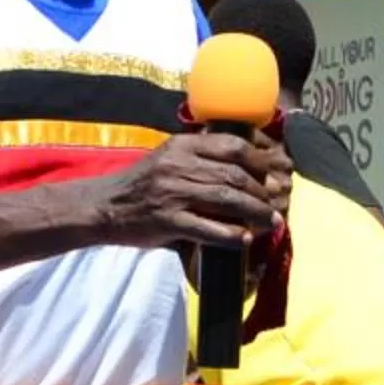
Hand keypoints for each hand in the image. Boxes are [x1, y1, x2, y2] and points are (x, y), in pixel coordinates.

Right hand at [98, 130, 289, 248]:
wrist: (104, 205)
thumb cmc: (143, 183)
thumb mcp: (170, 157)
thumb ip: (202, 155)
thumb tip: (250, 161)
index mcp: (183, 145)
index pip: (234, 145)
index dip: (262, 159)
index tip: (277, 171)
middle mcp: (179, 165)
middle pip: (235, 174)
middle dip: (264, 190)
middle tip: (279, 201)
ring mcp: (173, 193)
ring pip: (227, 200)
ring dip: (256, 212)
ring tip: (273, 221)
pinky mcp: (168, 221)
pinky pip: (208, 228)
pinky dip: (232, 235)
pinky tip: (246, 239)